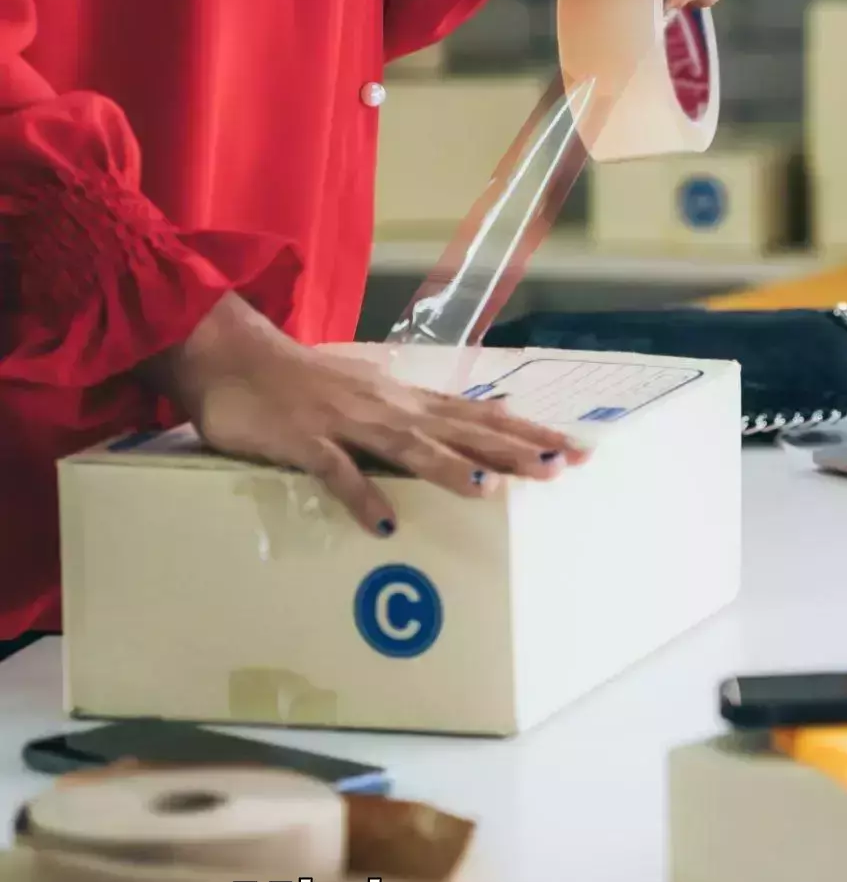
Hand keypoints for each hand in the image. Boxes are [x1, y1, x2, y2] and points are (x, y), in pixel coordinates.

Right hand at [143, 295, 588, 537]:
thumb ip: (413, 412)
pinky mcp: (305, 441)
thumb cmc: (304, 381)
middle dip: (514, 451)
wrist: (233, 356)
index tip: (578, 448)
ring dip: (450, 469)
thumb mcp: (370, 392)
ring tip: (491, 491)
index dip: (530, 432)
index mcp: (406, 401)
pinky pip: (336, 473)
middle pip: (462, 431)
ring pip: (409, 447)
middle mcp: (389, 408)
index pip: (482, 416)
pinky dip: (362, 497)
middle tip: (562, 468)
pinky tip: (385, 525)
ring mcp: (348, 422)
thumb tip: (462, 422)